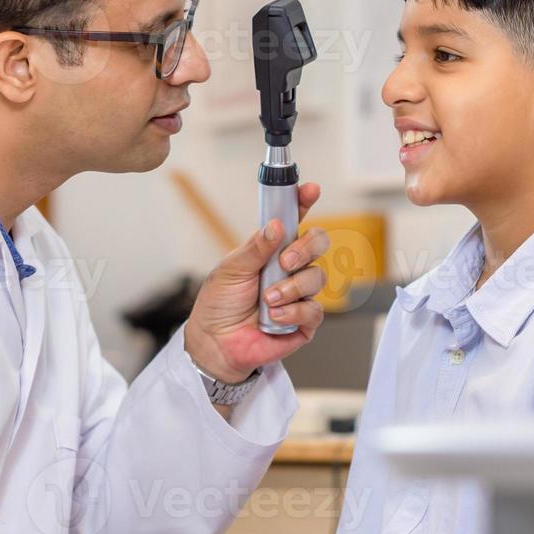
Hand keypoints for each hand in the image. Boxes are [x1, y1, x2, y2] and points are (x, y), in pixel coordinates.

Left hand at [185, 182, 329, 383]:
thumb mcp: (230, 270)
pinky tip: (274, 317)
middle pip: (318, 243)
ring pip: (318, 277)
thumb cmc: (220, 304)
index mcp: (272, 250)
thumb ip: (255, 248)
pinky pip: (314, 310)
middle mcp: (290, 268)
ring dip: (292, 287)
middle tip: (285, 261)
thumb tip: (276, 226)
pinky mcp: (304, 321)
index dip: (303, 202)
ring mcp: (299, 293)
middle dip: (306, 248)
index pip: (294, 220)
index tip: (310, 190)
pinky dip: (293, 312)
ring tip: (268, 299)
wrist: (215, 344)